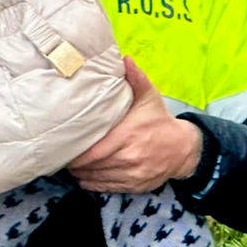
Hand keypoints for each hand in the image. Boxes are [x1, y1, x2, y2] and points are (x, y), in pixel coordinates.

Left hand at [69, 57, 203, 193]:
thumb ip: (135, 77)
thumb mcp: (149, 96)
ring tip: (70, 165)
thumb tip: (123, 57)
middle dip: (74, 163)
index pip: (94, 151)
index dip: (76, 153)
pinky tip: (84, 176)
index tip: (64, 146)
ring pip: (96, 179)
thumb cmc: (160, 121)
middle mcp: (129, 158)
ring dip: (80, 174)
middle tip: (62, 155)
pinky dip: (91, 183)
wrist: (184, 149)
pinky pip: (106, 188)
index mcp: (128, 136)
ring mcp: (132, 175)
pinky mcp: (134, 186)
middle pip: (92, 166)